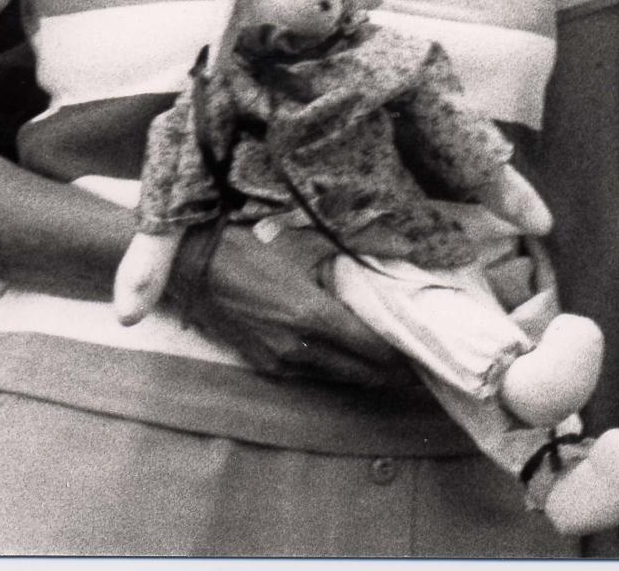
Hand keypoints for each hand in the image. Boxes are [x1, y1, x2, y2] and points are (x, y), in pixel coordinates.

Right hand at [178, 224, 410, 386]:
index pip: (372, 349)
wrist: (194, 265)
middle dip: (391, 370)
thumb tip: (404, 248)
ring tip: (390, 360)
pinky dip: (336, 369)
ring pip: (336, 377)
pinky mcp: (263, 364)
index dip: (402, 353)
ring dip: (364, 372)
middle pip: (360, 373)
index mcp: (313, 317)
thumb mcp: (309, 242)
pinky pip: (311, 375)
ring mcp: (278, 361)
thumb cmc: (253, 246)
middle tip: (416, 362)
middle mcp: (298, 348)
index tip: (424, 348)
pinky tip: (349, 357)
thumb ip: (360, 249)